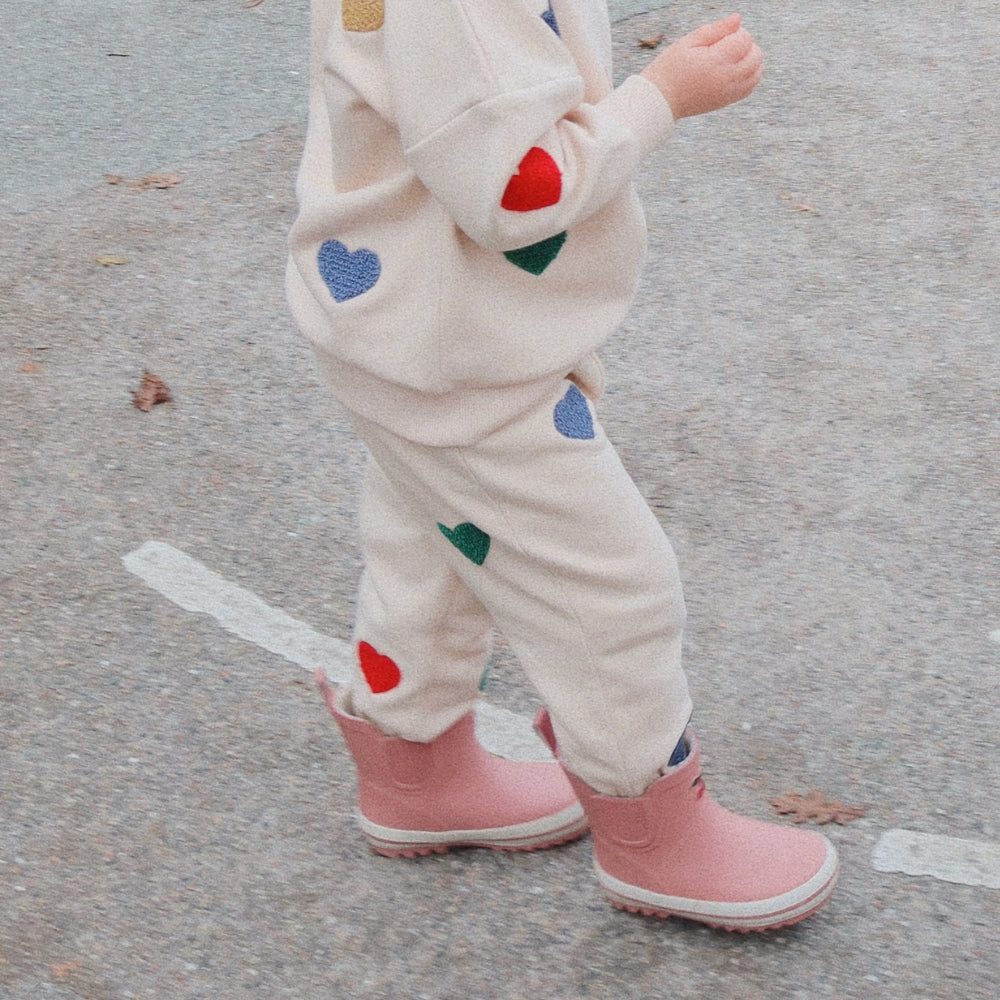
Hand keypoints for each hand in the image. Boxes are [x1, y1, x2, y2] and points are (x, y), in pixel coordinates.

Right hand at [641, 13, 763, 119]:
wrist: (661, 101)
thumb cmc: (670, 69)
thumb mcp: (688, 42)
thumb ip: (715, 29)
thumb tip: (738, 19)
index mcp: (716, 62)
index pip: (745, 39)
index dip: (736, 32)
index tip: (719, 38)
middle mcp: (726, 79)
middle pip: (756, 55)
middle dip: (746, 45)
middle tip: (724, 46)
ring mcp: (729, 92)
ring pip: (757, 71)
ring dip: (750, 59)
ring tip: (729, 58)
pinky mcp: (727, 101)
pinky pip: (751, 86)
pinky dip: (749, 74)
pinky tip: (733, 69)